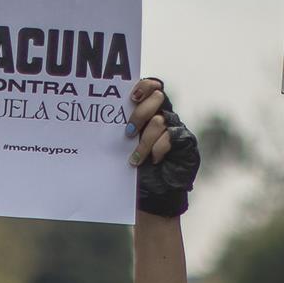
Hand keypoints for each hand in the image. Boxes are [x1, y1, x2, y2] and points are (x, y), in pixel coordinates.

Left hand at [130, 78, 200, 216]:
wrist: (152, 196)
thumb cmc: (134, 170)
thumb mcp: (122, 147)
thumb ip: (119, 129)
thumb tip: (98, 114)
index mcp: (148, 113)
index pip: (151, 87)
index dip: (144, 86)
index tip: (131, 96)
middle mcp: (163, 117)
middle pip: (157, 97)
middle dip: (140, 112)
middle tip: (128, 132)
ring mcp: (175, 129)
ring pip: (160, 120)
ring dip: (144, 141)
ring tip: (135, 159)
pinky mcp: (185, 143)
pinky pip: (170, 137)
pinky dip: (158, 149)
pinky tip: (153, 160)